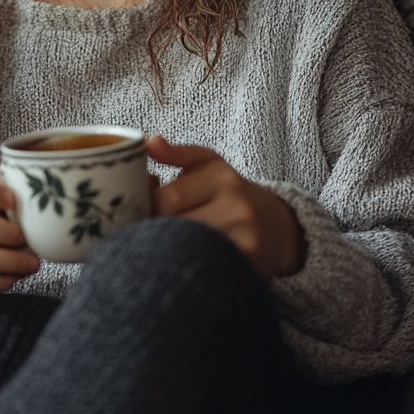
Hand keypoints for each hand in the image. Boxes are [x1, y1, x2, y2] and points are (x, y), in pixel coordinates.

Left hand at [147, 136, 306, 277]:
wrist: (276, 225)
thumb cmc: (230, 191)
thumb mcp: (208, 164)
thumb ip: (176, 153)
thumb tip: (149, 141)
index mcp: (221, 179)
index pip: (171, 198)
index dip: (147, 208)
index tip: (137, 210)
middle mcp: (237, 208)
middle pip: (178, 227)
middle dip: (153, 232)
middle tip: (142, 234)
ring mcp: (245, 240)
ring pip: (189, 252)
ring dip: (166, 253)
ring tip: (158, 249)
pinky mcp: (249, 267)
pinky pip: (207, 271)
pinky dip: (188, 270)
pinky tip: (180, 266)